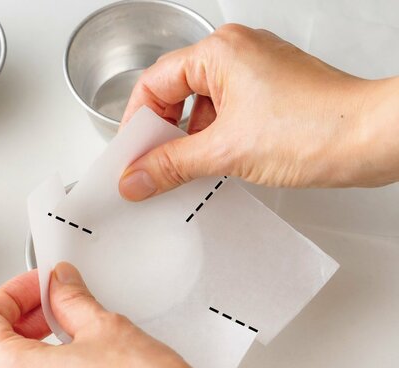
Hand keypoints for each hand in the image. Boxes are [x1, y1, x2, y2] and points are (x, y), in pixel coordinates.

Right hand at [118, 24, 398, 200]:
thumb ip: (170, 165)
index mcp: (219, 52)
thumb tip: (135, 178)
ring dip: (188, 140)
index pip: (153, 84)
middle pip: (175, 93)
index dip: (136, 123)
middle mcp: (237, 54)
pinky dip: (213, 139)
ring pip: (201, 106)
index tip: (130, 156)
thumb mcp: (225, 151)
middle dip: (162, 134)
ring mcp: (256, 73)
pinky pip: (226, 114)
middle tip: (152, 167)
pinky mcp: (271, 94)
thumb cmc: (318, 126)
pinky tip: (213, 165)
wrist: (376, 138)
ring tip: (184, 171)